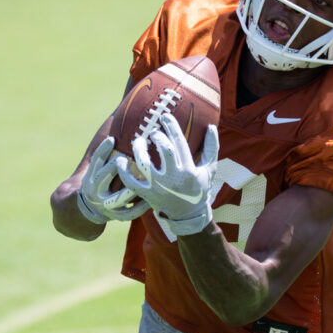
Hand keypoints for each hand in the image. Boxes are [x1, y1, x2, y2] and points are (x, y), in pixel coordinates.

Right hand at [77, 136, 148, 222]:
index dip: (103, 149)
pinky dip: (139, 207)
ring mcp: (105, 205)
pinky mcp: (115, 216)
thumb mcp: (95, 171)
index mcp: (90, 177)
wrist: (88, 210)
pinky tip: (150, 200)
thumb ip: (105, 157)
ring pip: (119, 196)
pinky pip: (129, 213)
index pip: (95, 161)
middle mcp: (95, 191)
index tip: (113, 139)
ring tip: (145, 179)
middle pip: (104, 176)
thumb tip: (117, 134)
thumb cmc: (99, 183)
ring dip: (132, 188)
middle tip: (130, 157)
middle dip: (116, 166)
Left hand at [116, 114, 218, 235]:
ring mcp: (159, 186)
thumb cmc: (199, 189)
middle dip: (158, 136)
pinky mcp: (148, 194)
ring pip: (145, 164)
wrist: (189, 216)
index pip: (179, 143)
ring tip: (138, 141)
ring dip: (139, 149)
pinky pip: (131, 182)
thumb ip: (211, 147)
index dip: (171, 127)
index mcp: (189, 169)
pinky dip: (123, 171)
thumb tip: (211, 126)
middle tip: (153, 131)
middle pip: (165, 150)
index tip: (165, 117)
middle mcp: (174, 177)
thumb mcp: (209, 169)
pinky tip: (121, 161)